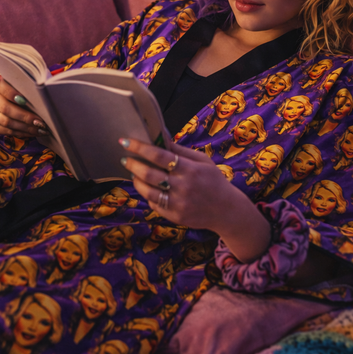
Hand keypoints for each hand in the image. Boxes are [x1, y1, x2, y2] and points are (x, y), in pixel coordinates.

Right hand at [0, 75, 47, 138]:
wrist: (14, 103)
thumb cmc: (24, 93)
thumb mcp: (25, 89)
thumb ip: (29, 91)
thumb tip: (43, 99)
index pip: (1, 85)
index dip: (12, 92)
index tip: (25, 100)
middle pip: (5, 108)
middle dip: (24, 116)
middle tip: (40, 122)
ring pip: (6, 121)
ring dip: (25, 127)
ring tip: (40, 129)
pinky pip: (5, 131)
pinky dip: (22, 133)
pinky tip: (33, 133)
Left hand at [120, 138, 271, 262]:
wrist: (226, 210)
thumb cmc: (213, 180)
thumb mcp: (202, 161)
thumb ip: (180, 150)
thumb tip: (161, 136)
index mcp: (190, 169)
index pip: (159, 155)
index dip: (140, 148)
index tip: (125, 142)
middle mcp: (183, 187)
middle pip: (149, 174)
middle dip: (133, 164)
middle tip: (125, 159)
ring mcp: (178, 204)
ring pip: (147, 191)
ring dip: (137, 181)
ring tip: (135, 174)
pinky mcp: (175, 217)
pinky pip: (154, 205)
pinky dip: (148, 195)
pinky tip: (149, 189)